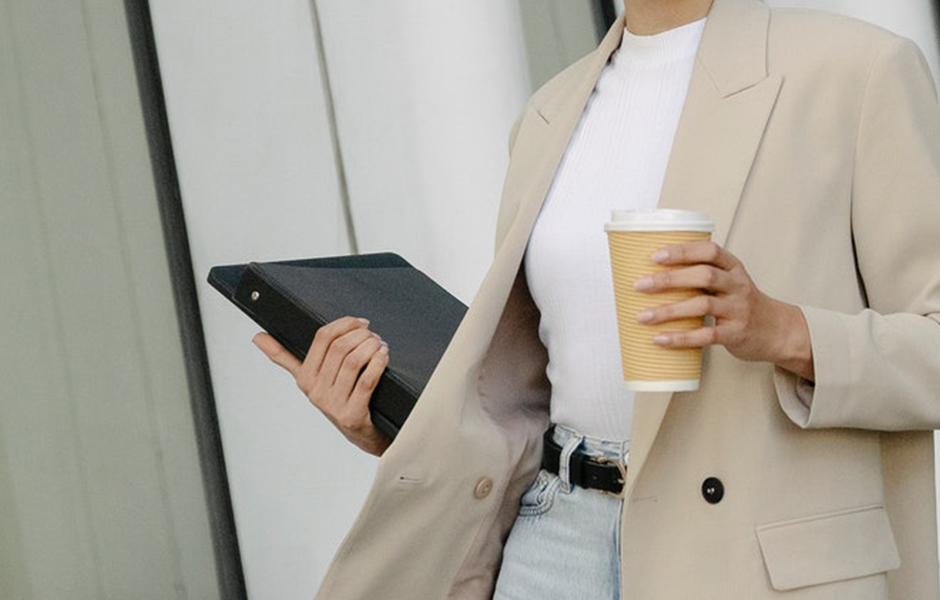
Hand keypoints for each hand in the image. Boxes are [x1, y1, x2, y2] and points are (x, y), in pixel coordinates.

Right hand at [253, 316, 392, 455]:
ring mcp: (333, 404)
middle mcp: (315, 391)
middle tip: (373, 335)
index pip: (322, 338)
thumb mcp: (309, 380)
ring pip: (353, 361)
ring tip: (379, 344)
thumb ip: (284, 358)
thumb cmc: (337, 401)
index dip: (344, 324)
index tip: (360, 323)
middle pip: (339, 348)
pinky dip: (378, 364)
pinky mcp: (352, 414)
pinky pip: (366, 381)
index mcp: (304, 378)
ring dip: (371, 347)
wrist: (360, 435)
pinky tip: (383, 356)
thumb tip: (257, 337)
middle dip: (361, 335)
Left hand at [633, 241, 814, 380]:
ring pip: (702, 306)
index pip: (709, 251)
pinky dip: (681, 338)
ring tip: (643, 317)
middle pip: (704, 275)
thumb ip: (700, 276)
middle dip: (669, 279)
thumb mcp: (728, 282)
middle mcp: (737, 285)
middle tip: (640, 285)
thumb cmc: (741, 303)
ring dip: (669, 311)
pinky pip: (707, 335)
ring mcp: (738, 310)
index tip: (655, 256)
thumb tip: (651, 275)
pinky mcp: (736, 333)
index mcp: (733, 268)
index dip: (682, 251)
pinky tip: (661, 339)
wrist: (778, 331)